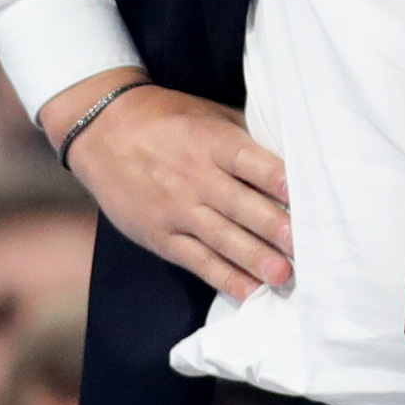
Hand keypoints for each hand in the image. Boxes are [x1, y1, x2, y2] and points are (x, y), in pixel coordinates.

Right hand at [42, 71, 292, 299]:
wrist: (102, 132)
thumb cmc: (166, 118)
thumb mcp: (207, 114)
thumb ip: (245, 135)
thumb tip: (291, 153)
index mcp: (210, 142)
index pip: (247, 161)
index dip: (275, 177)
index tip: (301, 193)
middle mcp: (194, 177)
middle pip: (239, 205)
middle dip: (272, 227)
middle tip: (302, 245)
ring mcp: (176, 210)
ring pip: (221, 238)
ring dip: (253, 258)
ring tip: (282, 275)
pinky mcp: (161, 236)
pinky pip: (197, 261)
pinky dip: (224, 277)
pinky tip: (249, 291)